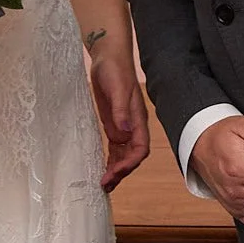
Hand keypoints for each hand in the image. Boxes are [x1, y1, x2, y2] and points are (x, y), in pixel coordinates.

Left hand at [88, 51, 150, 192]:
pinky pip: (114, 148)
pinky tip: (103, 169)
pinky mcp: (113, 124)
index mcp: (138, 119)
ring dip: (115, 170)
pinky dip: (110, 160)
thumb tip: (126, 131)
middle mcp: (132, 127)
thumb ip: (121, 110)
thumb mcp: (116, 88)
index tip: (116, 172)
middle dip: (121, 172)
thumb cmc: (114, 70)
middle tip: (105, 185)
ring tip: (104, 185)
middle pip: (131, 156)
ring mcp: (123, 127)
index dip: (130, 163)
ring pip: (123, 155)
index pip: (140, 149)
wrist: (108, 57)